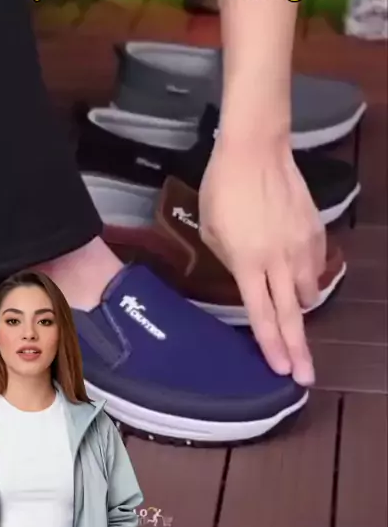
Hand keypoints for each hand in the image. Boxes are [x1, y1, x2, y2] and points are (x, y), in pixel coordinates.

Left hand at [199, 127, 325, 384]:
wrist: (256, 150)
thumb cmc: (223, 189)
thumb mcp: (212, 230)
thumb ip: (230, 261)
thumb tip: (247, 277)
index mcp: (248, 264)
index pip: (261, 315)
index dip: (271, 346)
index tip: (281, 371)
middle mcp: (279, 261)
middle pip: (292, 315)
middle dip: (298, 349)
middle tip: (305, 376)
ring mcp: (302, 246)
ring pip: (307, 292)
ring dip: (300, 307)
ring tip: (294, 312)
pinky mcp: (316, 231)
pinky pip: (316, 266)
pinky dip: (308, 275)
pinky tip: (298, 271)